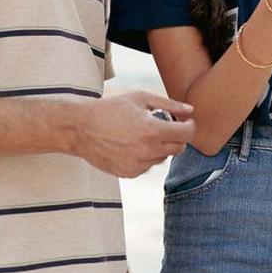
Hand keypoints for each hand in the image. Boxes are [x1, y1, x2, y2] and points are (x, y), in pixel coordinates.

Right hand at [72, 90, 195, 177]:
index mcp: (152, 131)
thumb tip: (190, 110)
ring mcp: (138, 165)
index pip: (186, 134)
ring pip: (163, 158)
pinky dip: (146, 156)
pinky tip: (132, 144)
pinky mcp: (129, 173)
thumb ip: (168, 104)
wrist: (81, 128)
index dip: (189, 126)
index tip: (185, 122)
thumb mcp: (140, 99)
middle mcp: (147, 151)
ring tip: (142, 133)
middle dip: (177, 137)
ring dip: (160, 146)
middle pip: (178, 149)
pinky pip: (147, 166)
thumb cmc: (109, 109)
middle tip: (165, 126)